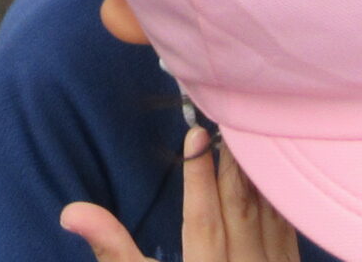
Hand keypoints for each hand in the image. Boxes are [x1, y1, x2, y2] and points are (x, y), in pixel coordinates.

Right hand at [61, 127, 298, 261]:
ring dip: (260, 174)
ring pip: (271, 217)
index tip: (196, 132)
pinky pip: (288, 232)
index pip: (204, 222)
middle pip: (242, 211)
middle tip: (227, 113)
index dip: (199, 177)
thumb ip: (113, 251)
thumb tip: (72, 211)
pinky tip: (274, 176)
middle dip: (233, 161)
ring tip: (250, 130)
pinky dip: (280, 199)